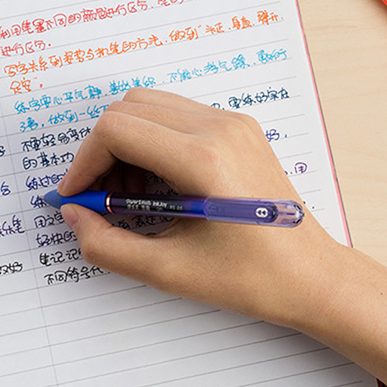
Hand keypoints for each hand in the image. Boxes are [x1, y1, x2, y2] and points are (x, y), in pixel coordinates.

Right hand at [57, 88, 342, 327]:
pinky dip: (150, 141)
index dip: (84, 162)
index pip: (116, 130)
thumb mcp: (169, 271)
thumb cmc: (250, 280)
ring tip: (129, 195)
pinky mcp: (237, 127)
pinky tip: (157, 184)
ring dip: (125, 144)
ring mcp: (231, 122)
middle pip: (127, 108)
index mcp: (203, 159)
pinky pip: (175, 115)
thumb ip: (106, 244)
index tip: (75, 196)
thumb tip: (72, 214)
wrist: (314, 277)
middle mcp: (218, 127)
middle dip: (101, 151)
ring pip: (148, 106)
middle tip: (100, 197)